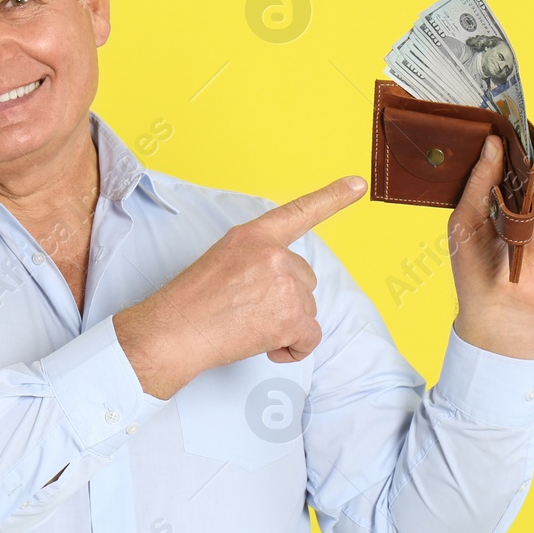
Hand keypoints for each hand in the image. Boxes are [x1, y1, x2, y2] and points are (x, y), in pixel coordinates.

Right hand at [114, 175, 366, 398]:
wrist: (175, 331)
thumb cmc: (191, 302)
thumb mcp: (222, 259)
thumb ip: (257, 259)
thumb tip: (282, 281)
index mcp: (254, 236)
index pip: (299, 212)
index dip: (332, 197)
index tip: (357, 184)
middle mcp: (274, 255)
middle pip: (305, 279)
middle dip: (285, 298)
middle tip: (248, 310)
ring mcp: (286, 285)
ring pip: (307, 309)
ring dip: (286, 323)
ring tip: (249, 326)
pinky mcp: (292, 318)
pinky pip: (310, 337)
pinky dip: (295, 348)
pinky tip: (269, 346)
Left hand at [450, 135, 533, 358]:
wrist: (501, 309)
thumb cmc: (474, 268)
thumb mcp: (467, 219)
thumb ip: (480, 181)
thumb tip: (493, 143)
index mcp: (483, 198)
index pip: (492, 163)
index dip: (497, 145)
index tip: (499, 124)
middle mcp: (510, 203)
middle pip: (521, 166)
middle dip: (523, 155)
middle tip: (522, 148)